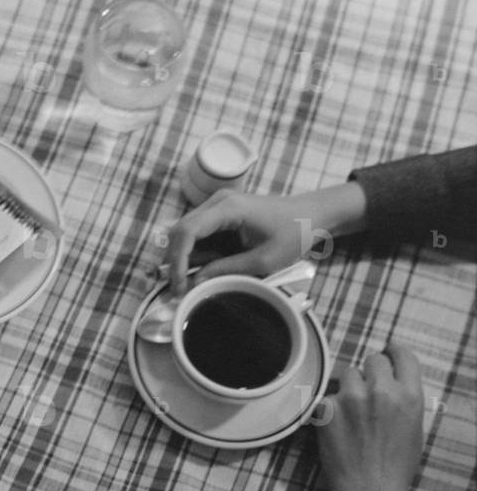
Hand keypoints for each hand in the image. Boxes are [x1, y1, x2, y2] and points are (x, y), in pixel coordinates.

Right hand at [165, 184, 366, 294]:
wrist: (313, 215)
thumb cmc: (295, 233)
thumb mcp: (264, 260)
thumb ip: (227, 270)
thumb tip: (195, 282)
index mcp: (228, 208)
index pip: (187, 231)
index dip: (177, 260)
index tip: (179, 285)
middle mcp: (216, 202)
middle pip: (179, 231)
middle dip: (177, 262)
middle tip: (182, 288)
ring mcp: (217, 206)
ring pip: (185, 234)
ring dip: (188, 258)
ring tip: (205, 276)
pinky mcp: (220, 214)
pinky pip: (197, 234)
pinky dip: (197, 253)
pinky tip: (211, 266)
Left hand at [315, 343, 424, 490]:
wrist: (368, 490)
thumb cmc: (394, 465)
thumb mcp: (414, 428)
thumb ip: (404, 398)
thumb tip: (391, 379)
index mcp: (409, 396)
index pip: (403, 355)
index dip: (393, 352)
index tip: (388, 354)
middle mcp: (381, 391)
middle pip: (372, 360)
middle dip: (370, 372)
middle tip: (367, 390)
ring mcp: (351, 398)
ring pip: (347, 373)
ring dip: (349, 386)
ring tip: (352, 412)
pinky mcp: (326, 407)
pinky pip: (328, 395)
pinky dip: (330, 407)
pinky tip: (337, 427)